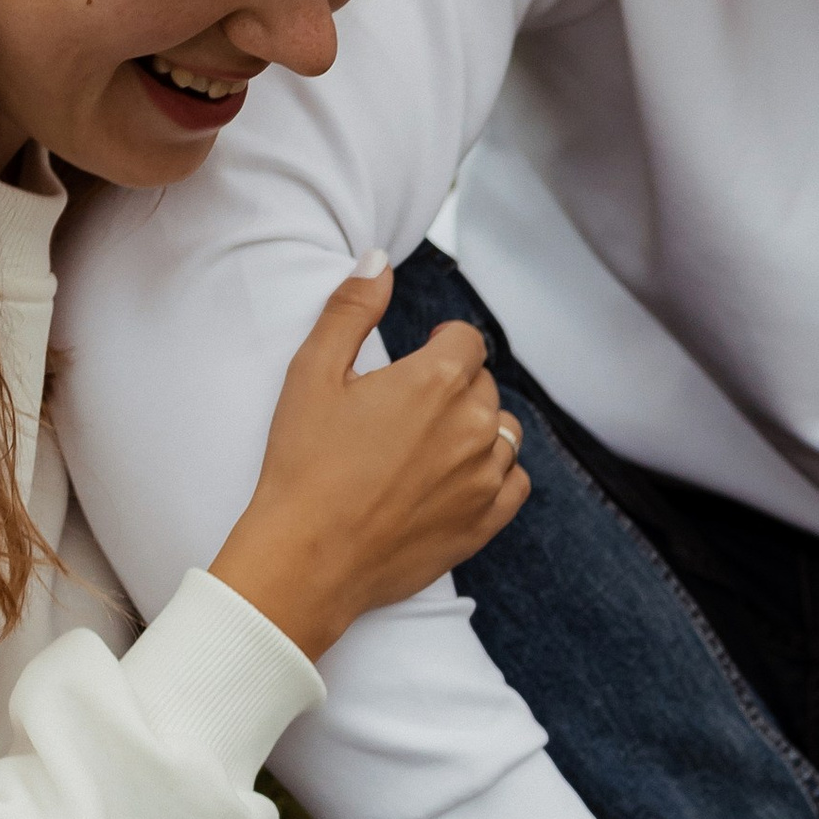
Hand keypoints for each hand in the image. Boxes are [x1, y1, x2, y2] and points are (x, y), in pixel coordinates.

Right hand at [209, 259, 526, 661]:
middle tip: (411, 405)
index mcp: (438, 380)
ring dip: (477, 428)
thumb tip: (378, 261)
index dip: (443, 342)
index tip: (422, 353)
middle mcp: (474, 426)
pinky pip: (515, 482)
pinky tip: (459, 476)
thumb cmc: (304, 464)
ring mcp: (485, 478)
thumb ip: (351, 309)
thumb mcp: (313, 372)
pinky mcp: (485, 522)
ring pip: (503, 433)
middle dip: (456, 385)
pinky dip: (496, 473)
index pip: (467, 340)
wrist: (307, 556)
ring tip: (433, 442)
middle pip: (484, 385)